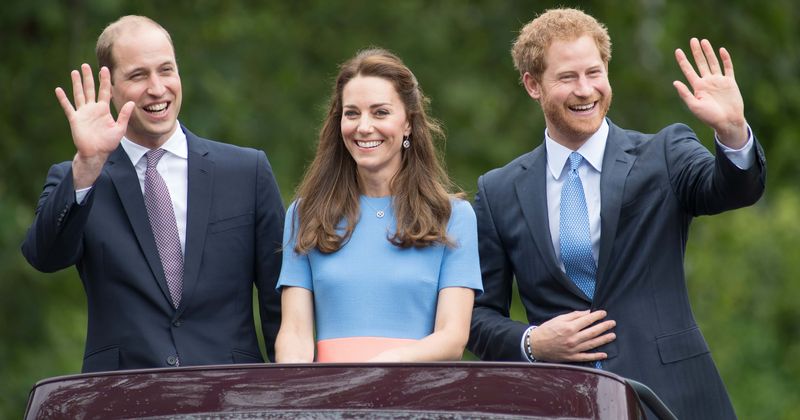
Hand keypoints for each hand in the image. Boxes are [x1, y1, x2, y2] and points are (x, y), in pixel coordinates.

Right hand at [55, 64, 133, 187]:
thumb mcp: (119, 128)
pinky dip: (63, 99)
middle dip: (88, 77)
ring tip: (74, 72)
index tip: (104, 69)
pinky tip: (58, 90)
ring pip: (79, 94)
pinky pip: (68, 107)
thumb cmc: (108, 142)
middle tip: (86, 65)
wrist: (96, 153)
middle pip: (90, 89)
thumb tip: (131, 103)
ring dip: (76, 83)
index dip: (104, 80)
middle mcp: (93, 108)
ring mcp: (83, 113)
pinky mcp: (75, 119)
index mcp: (103, 109)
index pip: (104, 91)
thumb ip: (124, 116)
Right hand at [529, 310, 615, 362]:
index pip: (587, 320)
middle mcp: (573, 339)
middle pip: (593, 332)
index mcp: (569, 327)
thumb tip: (587, 313)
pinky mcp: (572, 358)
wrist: (536, 345)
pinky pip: (586, 357)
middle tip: (613, 323)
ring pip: (592, 344)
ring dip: (604, 339)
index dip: (597, 316)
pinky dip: (596, 356)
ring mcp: (573, 349)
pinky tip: (604, 354)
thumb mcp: (558, 319)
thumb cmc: (546, 330)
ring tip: (612, 335)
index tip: (604, 313)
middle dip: (604, 326)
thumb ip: (574, 316)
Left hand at [673, 38, 747, 147]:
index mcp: (697, 87)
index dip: (683, 60)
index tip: (677, 50)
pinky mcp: (730, 82)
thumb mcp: (694, 106)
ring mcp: (718, 81)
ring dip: (708, 52)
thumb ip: (685, 94)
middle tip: (692, 40)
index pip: (688, 70)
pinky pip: (727, 68)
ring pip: (713, 62)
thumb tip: (675, 82)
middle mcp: (707, 82)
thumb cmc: (709, 117)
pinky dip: (725, 59)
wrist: (727, 122)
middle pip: (700, 63)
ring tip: (703, 41)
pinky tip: (721, 50)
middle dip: (696, 52)